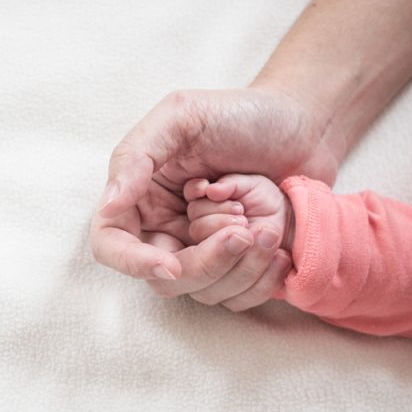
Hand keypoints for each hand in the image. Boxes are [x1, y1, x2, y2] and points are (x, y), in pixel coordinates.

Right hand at [89, 86, 338, 305]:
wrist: (303, 125)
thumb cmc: (241, 114)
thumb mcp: (182, 116)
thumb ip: (136, 156)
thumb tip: (108, 205)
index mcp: (141, 197)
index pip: (110, 244)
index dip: (133, 262)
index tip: (169, 264)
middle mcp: (165, 228)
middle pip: (161, 277)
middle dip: (203, 264)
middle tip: (241, 233)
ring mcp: (201, 249)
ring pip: (201, 291)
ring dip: (238, 268)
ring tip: (266, 229)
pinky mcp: (235, 264)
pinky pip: (236, 297)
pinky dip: (260, 280)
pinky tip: (278, 248)